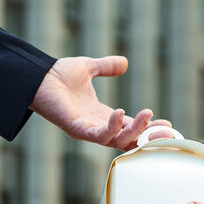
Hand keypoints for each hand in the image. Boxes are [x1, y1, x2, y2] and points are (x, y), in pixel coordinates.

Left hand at [30, 56, 172, 149]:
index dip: (149, 128)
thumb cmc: (57, 75)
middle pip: (129, 140)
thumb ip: (107, 67)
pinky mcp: (77, 129)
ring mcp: (88, 130)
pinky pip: (99, 135)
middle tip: (167, 132)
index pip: (132, 128)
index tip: (167, 124)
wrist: (36, 76)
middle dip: (149, 137)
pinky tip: (121, 113)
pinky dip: (112, 126)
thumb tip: (124, 62)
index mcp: (102, 116)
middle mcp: (97, 127)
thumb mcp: (89, 68)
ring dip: (136, 130)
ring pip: (118, 140)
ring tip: (149, 115)